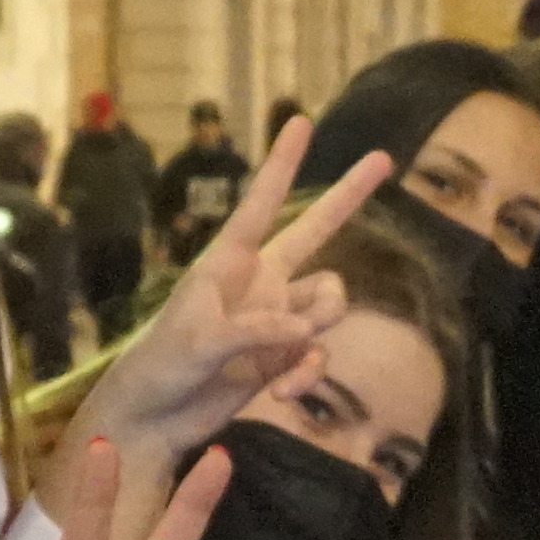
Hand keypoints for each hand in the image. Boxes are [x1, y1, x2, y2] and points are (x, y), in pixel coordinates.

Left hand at [73, 115, 391, 471]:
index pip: (261, 203)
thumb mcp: (199, 342)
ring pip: (331, 302)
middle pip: (316, 230)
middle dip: (348, 196)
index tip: (299, 120)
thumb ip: (255, 329)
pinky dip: (308, 373)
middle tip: (385, 158)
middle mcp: (260, 282)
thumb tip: (307, 330)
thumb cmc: (160, 367)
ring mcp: (277, 319)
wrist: (155, 419)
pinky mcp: (284, 356)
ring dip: (322, 329)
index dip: (282, 163)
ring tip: (291, 361)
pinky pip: (318, 353)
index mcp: (230, 262)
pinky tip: (282, 393)